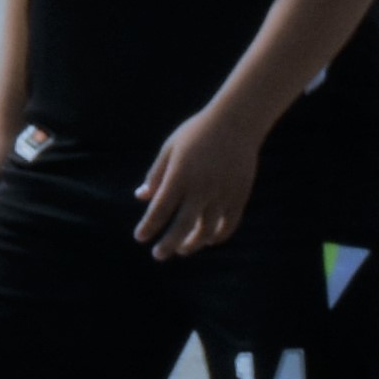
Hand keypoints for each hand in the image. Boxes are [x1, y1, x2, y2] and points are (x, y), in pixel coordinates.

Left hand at [131, 95, 272, 260]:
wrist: (236, 123)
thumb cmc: (196, 133)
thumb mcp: (170, 149)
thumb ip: (156, 175)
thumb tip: (140, 197)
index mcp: (179, 176)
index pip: (159, 209)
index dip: (149, 226)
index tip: (140, 238)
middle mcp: (200, 189)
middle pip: (182, 226)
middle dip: (168, 244)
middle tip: (158, 255)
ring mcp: (222, 194)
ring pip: (207, 230)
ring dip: (193, 244)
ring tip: (182, 249)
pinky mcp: (239, 197)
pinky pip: (228, 225)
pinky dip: (218, 236)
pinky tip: (208, 240)